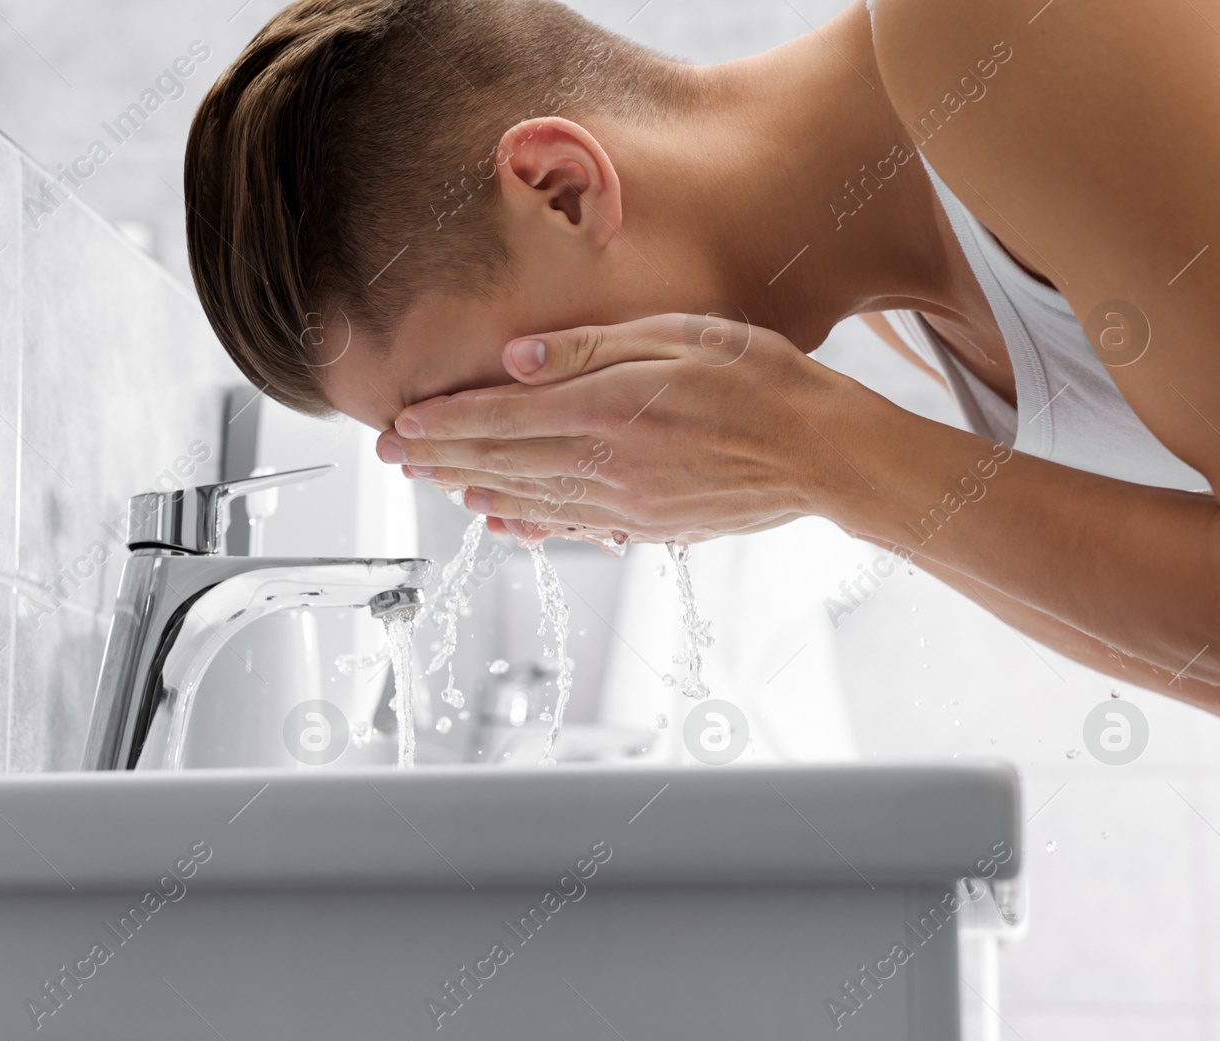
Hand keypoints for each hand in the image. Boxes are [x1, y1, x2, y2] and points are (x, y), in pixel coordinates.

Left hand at [375, 313, 865, 542]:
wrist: (827, 454)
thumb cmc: (765, 380)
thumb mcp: (683, 334)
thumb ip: (595, 346)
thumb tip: (518, 357)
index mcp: (610, 410)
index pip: (502, 419)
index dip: (444, 423)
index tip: (399, 424)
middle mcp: (608, 465)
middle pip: (502, 464)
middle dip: (439, 458)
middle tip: (392, 456)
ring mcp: (627, 505)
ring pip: (529, 499)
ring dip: (473, 490)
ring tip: (432, 482)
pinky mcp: (650, 527)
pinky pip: (572, 527)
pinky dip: (529, 523)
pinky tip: (503, 522)